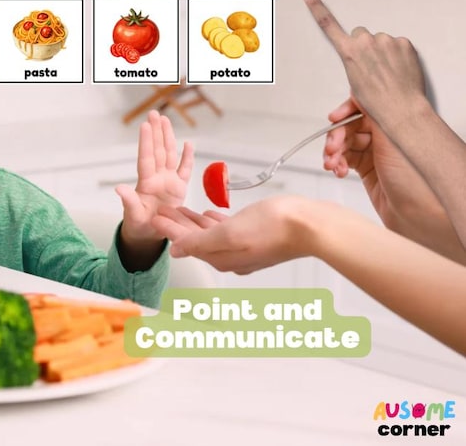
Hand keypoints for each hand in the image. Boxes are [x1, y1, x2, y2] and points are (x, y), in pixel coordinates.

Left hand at [116, 110, 193, 246]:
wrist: (149, 235)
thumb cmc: (139, 225)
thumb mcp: (133, 216)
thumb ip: (129, 202)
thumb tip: (119, 189)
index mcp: (146, 183)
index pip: (146, 158)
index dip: (146, 142)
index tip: (145, 125)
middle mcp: (157, 178)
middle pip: (158, 151)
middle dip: (156, 132)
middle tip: (154, 113)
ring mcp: (168, 181)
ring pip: (169, 155)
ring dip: (168, 138)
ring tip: (165, 121)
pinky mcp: (179, 188)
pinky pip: (185, 170)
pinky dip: (187, 157)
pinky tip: (187, 144)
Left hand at [152, 196, 309, 274]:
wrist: (312, 226)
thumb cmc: (275, 227)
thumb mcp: (229, 233)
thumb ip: (200, 242)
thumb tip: (176, 251)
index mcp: (222, 258)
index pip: (187, 244)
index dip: (169, 229)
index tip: (154, 218)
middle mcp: (233, 258)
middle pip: (197, 240)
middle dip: (178, 225)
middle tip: (161, 211)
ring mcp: (246, 249)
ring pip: (211, 235)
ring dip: (194, 222)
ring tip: (180, 210)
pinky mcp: (258, 238)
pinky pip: (228, 230)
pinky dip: (215, 222)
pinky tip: (210, 214)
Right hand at [301, 0, 427, 131]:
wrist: (401, 108)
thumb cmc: (377, 102)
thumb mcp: (355, 88)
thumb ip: (353, 70)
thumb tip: (352, 84)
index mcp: (349, 52)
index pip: (328, 24)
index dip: (316, 6)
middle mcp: (366, 42)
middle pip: (362, 35)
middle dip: (365, 46)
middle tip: (371, 66)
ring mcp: (386, 40)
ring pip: (381, 40)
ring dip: (383, 52)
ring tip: (387, 71)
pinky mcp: (403, 42)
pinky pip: (398, 44)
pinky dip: (398, 54)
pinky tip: (398, 68)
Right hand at [323, 97, 459, 252]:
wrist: (421, 217)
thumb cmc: (419, 181)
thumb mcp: (393, 139)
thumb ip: (375, 113)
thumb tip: (361, 90)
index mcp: (397, 124)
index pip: (365, 108)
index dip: (347, 111)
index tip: (335, 117)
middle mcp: (387, 138)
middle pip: (351, 126)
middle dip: (336, 136)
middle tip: (331, 148)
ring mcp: (376, 155)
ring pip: (345, 144)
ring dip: (333, 152)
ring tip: (332, 164)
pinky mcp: (368, 171)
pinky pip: (345, 160)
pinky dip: (337, 164)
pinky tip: (337, 171)